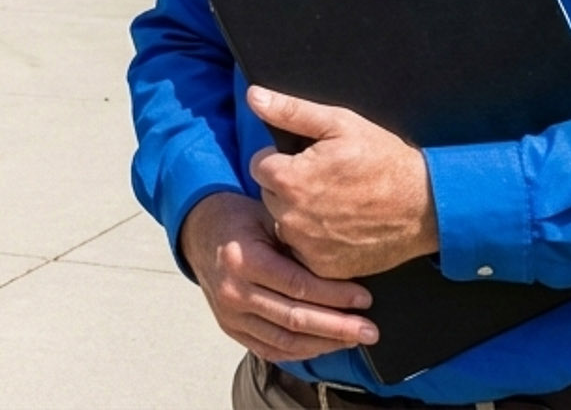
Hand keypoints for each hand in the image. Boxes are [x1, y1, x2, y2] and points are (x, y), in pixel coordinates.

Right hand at [178, 191, 376, 362]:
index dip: (334, 296)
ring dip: (324, 344)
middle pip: (294, 319)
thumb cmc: (240, 220)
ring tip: (354, 339)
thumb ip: (299, 241)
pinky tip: (325, 345)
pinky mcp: (231, 329)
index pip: (297, 286)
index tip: (364, 298)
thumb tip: (346, 260)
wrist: (200, 232)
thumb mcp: (268, 217)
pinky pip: (270, 350)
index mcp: (243, 260)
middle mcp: (233, 292)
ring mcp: (230, 315)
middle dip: (338, 327)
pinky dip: (301, 352)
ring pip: (285, 342)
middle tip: (370, 329)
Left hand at [246, 87, 439, 280]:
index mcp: (290, 180)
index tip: (307, 160)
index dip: (282, 159)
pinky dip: (315, 239)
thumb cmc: (384, 161)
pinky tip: (339, 226)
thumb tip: (255, 96)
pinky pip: (302, 249)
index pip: (259, 165)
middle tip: (325, 180)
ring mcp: (308, 246)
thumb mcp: (340, 123)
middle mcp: (292, 217)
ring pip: (283, 223)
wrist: (425, 206)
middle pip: (269, 194)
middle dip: (289, 186)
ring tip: (334, 203)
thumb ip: (291, 110)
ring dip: (299, 214)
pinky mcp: (323, 267)